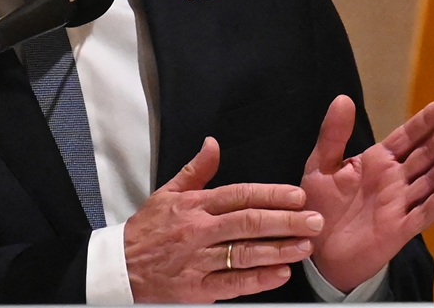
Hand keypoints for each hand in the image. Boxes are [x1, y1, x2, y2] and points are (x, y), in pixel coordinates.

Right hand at [125, 137, 323, 302]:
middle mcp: (198, 231)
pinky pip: (233, 284)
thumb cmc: (146, 230)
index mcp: (193, 205)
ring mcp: (198, 261)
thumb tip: (213, 143)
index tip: (297, 196)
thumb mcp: (166, 193)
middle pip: (248, 222)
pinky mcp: (196, 289)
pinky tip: (280, 273)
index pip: (239, 195)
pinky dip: (258, 279)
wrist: (119, 268)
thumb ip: (196, 170)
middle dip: (285, 221)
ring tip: (305, 246)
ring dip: (278, 249)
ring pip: (244, 253)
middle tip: (314, 220)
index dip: (271, 195)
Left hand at [302, 96, 433, 291]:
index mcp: (377, 161)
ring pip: (430, 180)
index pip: (408, 136)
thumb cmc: (320, 206)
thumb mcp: (321, 165)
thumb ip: (333, 135)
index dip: (427, 121)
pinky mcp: (401, 229)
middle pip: (425, 154)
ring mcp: (400, 204)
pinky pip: (423, 213)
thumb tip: (343, 98)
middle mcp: (394, 179)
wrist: (317, 249)